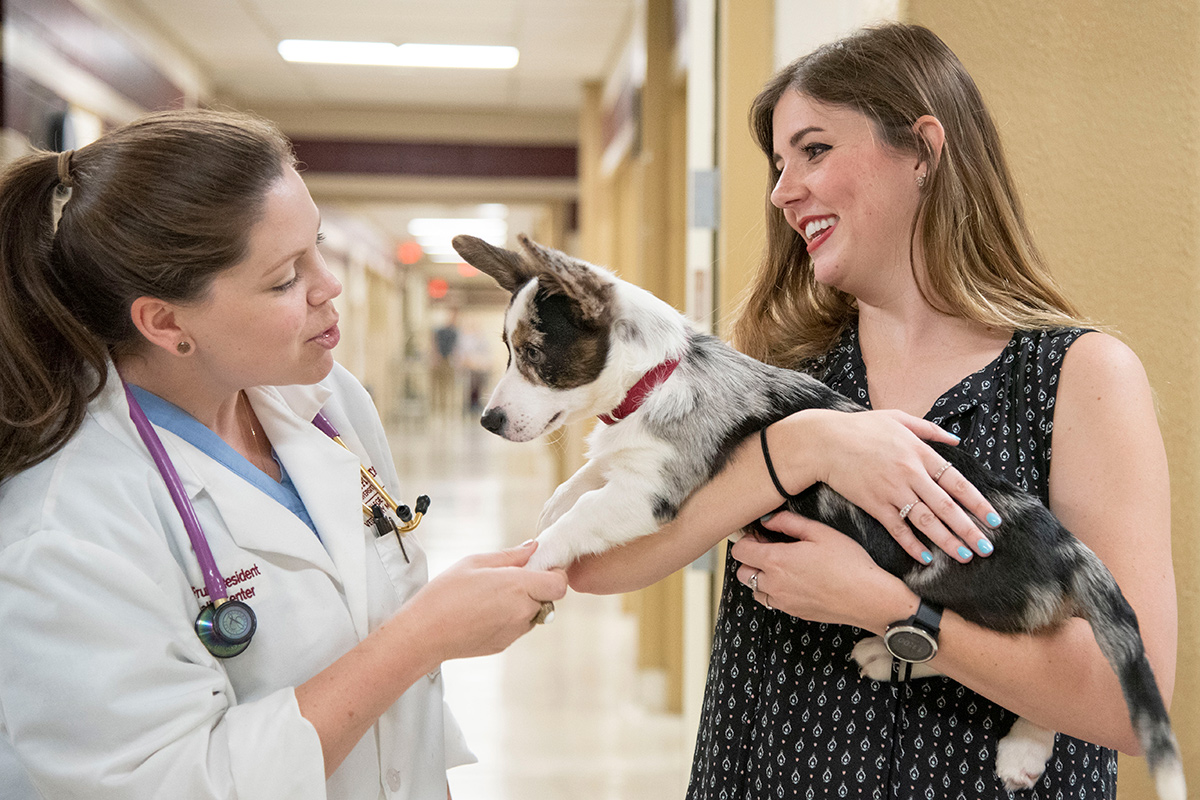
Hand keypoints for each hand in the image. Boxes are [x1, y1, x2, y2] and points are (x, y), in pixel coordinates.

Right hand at [408, 540, 567, 662]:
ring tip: (490, 597)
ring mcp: (514, 631)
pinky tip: (483, 612)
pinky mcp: (504, 644)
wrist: (424, 633)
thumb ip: (510, 555)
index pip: (559, 583)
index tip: (539, 567)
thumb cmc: (446, 593)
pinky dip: (509, 618)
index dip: (554, 574)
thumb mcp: (475, 562)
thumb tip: (532, 547)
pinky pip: (517, 627)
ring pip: (533, 614)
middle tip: (510, 580)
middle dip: (536, 587)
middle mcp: (522, 611)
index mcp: (518, 586)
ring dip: (522, 604)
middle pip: (548, 598)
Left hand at [731, 513, 914, 631]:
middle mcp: (774, 584)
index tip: (761, 536)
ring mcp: (783, 601)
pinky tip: (795, 581)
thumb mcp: (820, 532)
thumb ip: (789, 523)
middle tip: (771, 550)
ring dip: (761, 577)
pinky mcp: (794, 612)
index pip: (740, 552)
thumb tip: (769, 520)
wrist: (868, 598)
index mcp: (777, 561)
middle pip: (742, 573)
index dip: (747, 540)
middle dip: (750, 560)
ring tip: (783, 567)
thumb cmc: (848, 563)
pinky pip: (772, 602)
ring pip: (755, 589)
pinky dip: (775, 591)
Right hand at [772, 408, 998, 562]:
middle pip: (947, 506)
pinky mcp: (874, 504)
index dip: (978, 502)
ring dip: (947, 541)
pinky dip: (912, 544)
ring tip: (965, 556)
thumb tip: (956, 440)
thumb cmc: (860, 427)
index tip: (994, 519)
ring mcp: (892, 491)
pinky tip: (926, 558)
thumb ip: (929, 429)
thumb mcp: (897, 417)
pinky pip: (897, 528)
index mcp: (919, 453)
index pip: (957, 482)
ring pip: (926, 520)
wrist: (824, 441)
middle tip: (987, 548)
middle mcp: (910, 474)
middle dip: (969, 529)